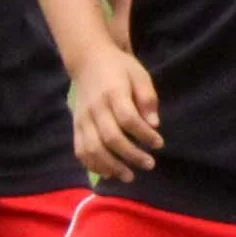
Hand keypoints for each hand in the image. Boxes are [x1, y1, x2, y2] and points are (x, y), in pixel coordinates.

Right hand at [72, 44, 162, 180]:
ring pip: (92, 148)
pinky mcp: (76, 126)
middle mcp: (95, 108)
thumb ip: (147, 99)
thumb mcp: (140, 75)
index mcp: (113, 93)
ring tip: (129, 176)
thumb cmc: (120, 69)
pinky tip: (109, 173)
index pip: (127, 119)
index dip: (144, 134)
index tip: (159, 143)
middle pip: (110, 137)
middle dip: (131, 155)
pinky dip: (93, 164)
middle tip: (149, 164)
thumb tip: (154, 124)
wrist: (88, 60)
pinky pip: (80, 150)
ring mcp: (82, 119)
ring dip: (111, 166)